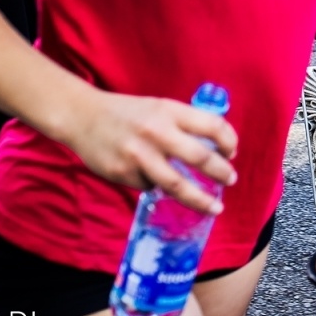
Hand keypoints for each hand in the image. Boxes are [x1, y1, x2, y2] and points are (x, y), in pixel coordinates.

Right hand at [58, 88, 237, 213]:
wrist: (83, 116)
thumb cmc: (128, 113)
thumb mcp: (160, 108)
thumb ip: (184, 125)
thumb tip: (214, 150)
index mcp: (170, 111)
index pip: (212, 125)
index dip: (228, 141)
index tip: (231, 153)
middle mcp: (157, 132)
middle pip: (200, 158)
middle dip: (221, 173)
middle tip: (231, 180)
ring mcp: (139, 155)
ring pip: (177, 184)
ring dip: (200, 199)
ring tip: (215, 207)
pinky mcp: (122, 173)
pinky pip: (149, 186)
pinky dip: (156, 186)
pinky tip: (152, 178)